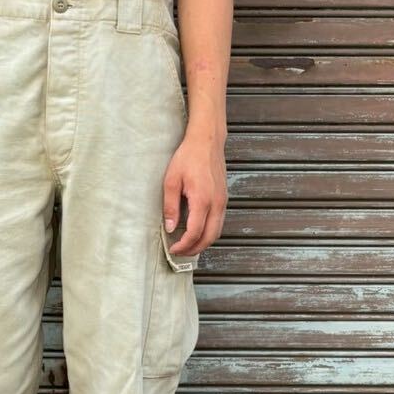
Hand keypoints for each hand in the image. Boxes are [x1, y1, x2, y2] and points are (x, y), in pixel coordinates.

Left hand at [163, 131, 226, 256]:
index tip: (173, 248)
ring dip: (203, 242)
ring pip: (217, 232)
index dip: (183, 245)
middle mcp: (216, 204)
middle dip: (194, 249)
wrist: (207, 141)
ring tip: (187, 245)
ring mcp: (223, 202)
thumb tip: (170, 227)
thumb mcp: (171, 181)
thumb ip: (170, 206)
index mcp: (202, 200)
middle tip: (180, 252)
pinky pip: (219, 222)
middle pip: (209, 238)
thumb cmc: (188, 157)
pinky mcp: (224, 199)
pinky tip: (197, 231)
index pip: (194, 233)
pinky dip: (209, 232)